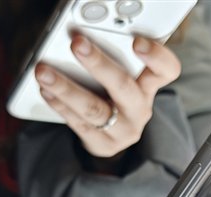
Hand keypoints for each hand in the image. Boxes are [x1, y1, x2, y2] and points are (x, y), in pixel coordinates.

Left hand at [35, 34, 180, 158]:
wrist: (111, 136)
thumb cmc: (113, 97)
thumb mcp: (122, 78)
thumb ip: (113, 59)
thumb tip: (81, 38)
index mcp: (149, 87)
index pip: (166, 70)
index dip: (156, 56)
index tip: (137, 42)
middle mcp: (140, 109)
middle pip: (124, 87)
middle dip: (99, 64)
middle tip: (77, 45)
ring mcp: (124, 130)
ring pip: (95, 109)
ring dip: (66, 88)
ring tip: (44, 72)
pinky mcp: (104, 145)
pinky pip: (79, 124)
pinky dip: (60, 105)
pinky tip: (46, 91)